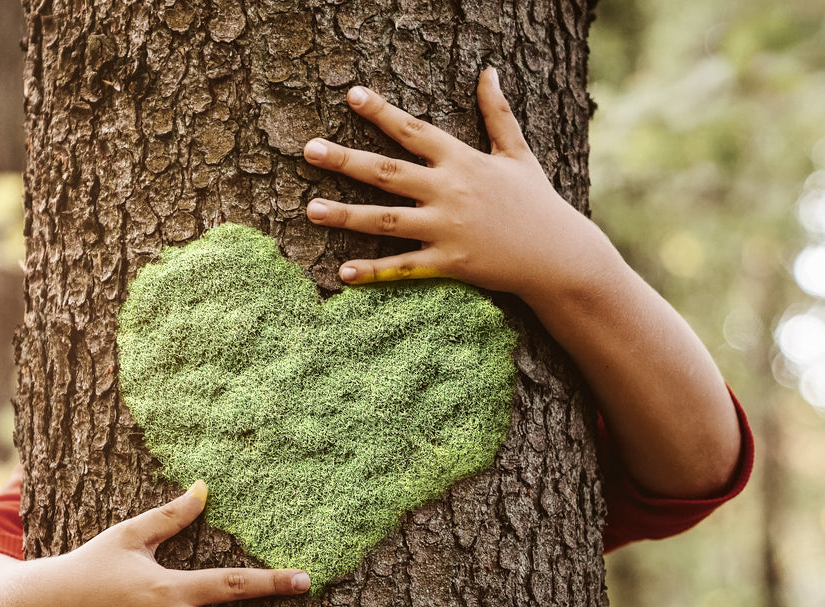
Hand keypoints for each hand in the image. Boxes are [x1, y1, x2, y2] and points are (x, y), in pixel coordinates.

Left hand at [303, 67, 606, 302]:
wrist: (559, 255)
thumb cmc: (537, 203)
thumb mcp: (518, 153)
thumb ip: (498, 113)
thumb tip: (489, 71)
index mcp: (462, 161)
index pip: (414, 130)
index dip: (381, 112)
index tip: (351, 96)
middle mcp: (450, 191)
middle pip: (387, 172)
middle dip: (346, 160)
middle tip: (309, 150)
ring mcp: (447, 228)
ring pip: (386, 220)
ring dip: (346, 215)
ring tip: (311, 209)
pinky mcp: (450, 262)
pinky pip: (404, 267)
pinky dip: (374, 271)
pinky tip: (343, 273)